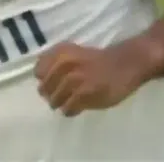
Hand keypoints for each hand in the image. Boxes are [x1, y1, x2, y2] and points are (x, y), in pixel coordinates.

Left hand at [33, 39, 163, 116]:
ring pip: (54, 100)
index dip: (44, 80)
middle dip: (51, 95)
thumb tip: (42, 84)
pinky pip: (68, 108)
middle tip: (62, 96)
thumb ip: (56, 64)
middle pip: (44, 89)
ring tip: (71, 102)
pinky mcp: (85, 93)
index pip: (38, 70)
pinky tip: (77, 107)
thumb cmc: (99, 60)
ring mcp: (74, 79)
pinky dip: (70, 110)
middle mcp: (64, 63)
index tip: (53, 83)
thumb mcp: (74, 53)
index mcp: (61, 52)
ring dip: (60, 104)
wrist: (126, 64)